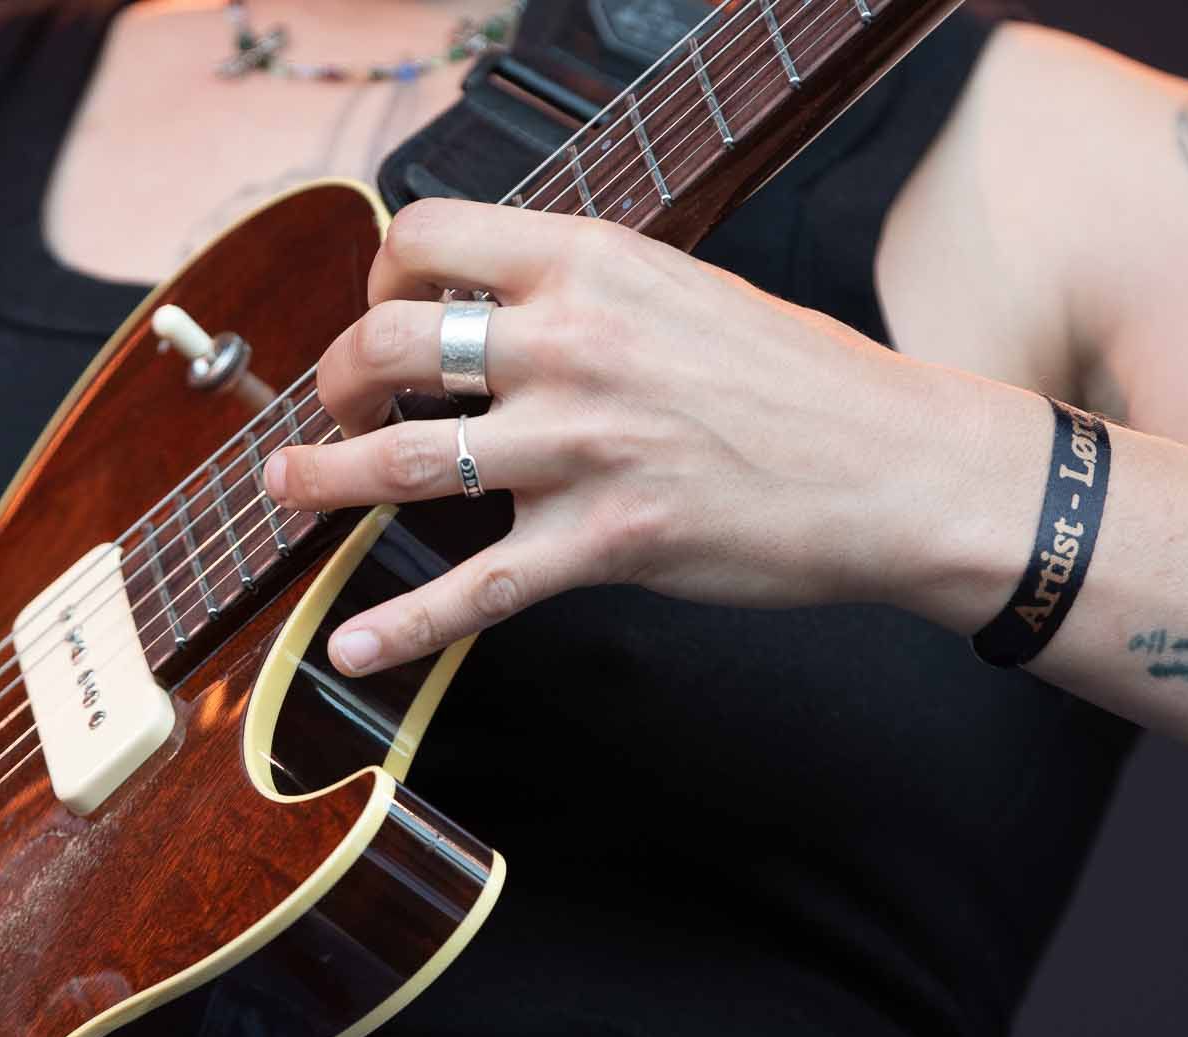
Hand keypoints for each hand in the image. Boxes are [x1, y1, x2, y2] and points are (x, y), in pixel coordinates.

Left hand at [264, 200, 985, 674]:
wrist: (899, 466)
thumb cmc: (798, 379)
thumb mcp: (681, 287)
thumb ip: (580, 290)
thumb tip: (485, 307)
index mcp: (591, 263)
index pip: (425, 238)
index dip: (378, 276)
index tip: (381, 315)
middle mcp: (572, 345)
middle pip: (385, 348)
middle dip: (335, 381)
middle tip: (336, 409)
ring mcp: (582, 447)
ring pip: (399, 464)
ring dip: (320, 479)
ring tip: (288, 488)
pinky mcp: (603, 543)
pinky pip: (473, 592)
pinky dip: (398, 628)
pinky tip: (348, 648)